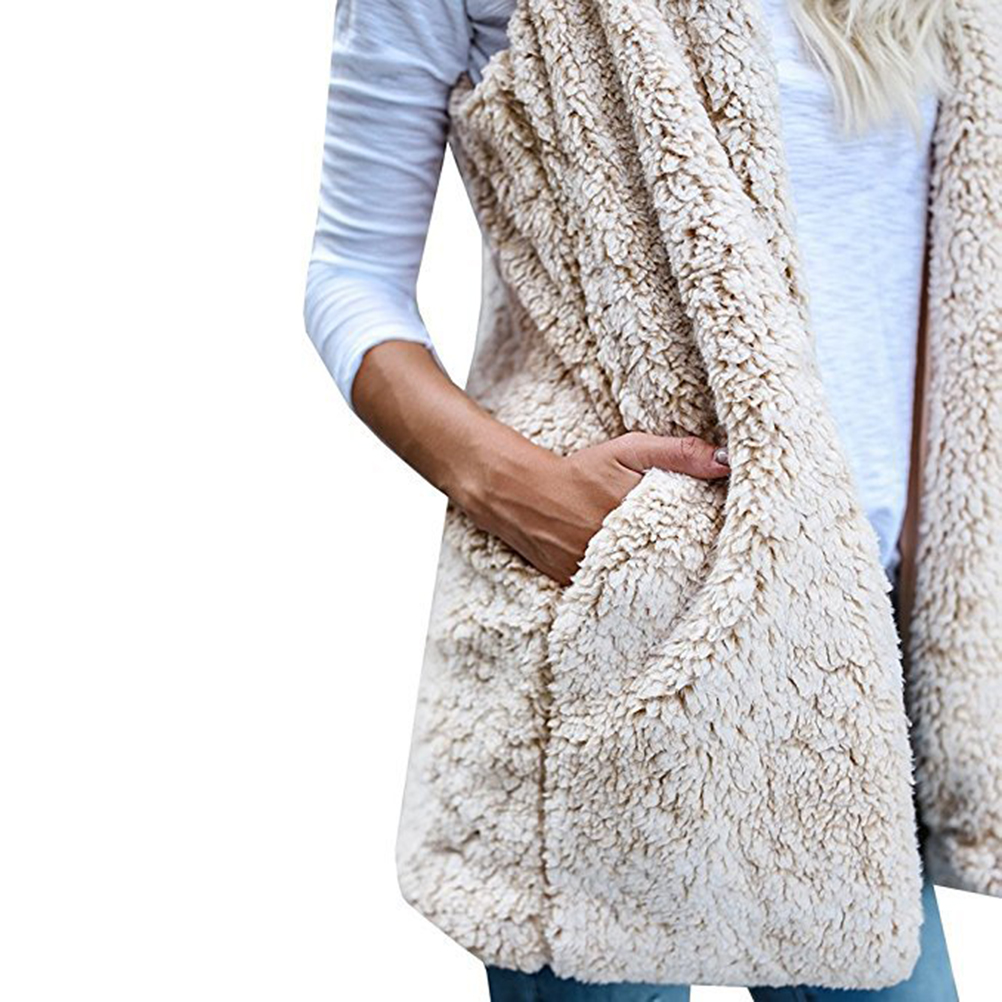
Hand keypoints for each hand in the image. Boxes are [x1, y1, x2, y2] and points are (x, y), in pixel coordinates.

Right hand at [460, 431, 729, 584]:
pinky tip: (651, 593)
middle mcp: (621, 549)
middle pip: (675, 566)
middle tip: (719, 572)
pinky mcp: (583, 589)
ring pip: (650, 587)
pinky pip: (620, 598)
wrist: (526, 495)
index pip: (693, 536)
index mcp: (640, 515)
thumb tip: (728, 461)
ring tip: (689, 586)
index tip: (731, 542)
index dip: (713, 541)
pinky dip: (636, 596)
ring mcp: (600, 572)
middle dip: (694, 568)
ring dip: (668, 585)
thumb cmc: (583, 470)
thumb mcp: (630, 450)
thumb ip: (679, 452)